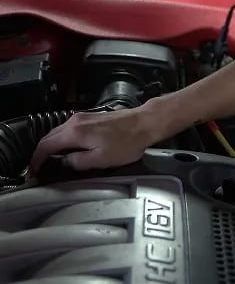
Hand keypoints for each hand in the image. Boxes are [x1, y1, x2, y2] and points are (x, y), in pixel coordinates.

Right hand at [29, 105, 161, 175]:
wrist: (145, 123)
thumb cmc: (128, 141)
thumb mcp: (100, 160)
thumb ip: (77, 162)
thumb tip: (65, 163)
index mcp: (74, 132)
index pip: (45, 146)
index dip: (36, 161)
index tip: (34, 171)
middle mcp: (76, 122)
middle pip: (49, 138)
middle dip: (41, 154)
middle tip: (39, 168)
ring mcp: (83, 118)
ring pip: (58, 132)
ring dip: (52, 146)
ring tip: (52, 160)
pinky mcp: (92, 117)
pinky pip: (70, 129)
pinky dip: (63, 140)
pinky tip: (69, 148)